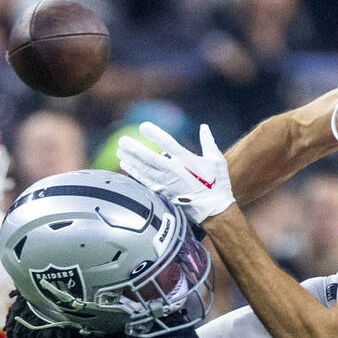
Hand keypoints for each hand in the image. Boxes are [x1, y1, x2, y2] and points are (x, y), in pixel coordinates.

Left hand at [116, 122, 233, 225]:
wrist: (215, 211)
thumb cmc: (218, 184)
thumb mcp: (217, 160)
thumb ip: (208, 142)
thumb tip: (204, 127)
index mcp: (189, 162)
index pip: (169, 145)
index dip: (155, 135)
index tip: (143, 126)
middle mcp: (176, 172)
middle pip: (151, 159)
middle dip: (136, 149)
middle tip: (122, 140)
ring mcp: (169, 184)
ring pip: (146, 170)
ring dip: (131, 160)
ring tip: (120, 149)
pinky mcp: (165, 193)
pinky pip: (146, 182)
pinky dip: (135, 173)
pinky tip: (125, 164)